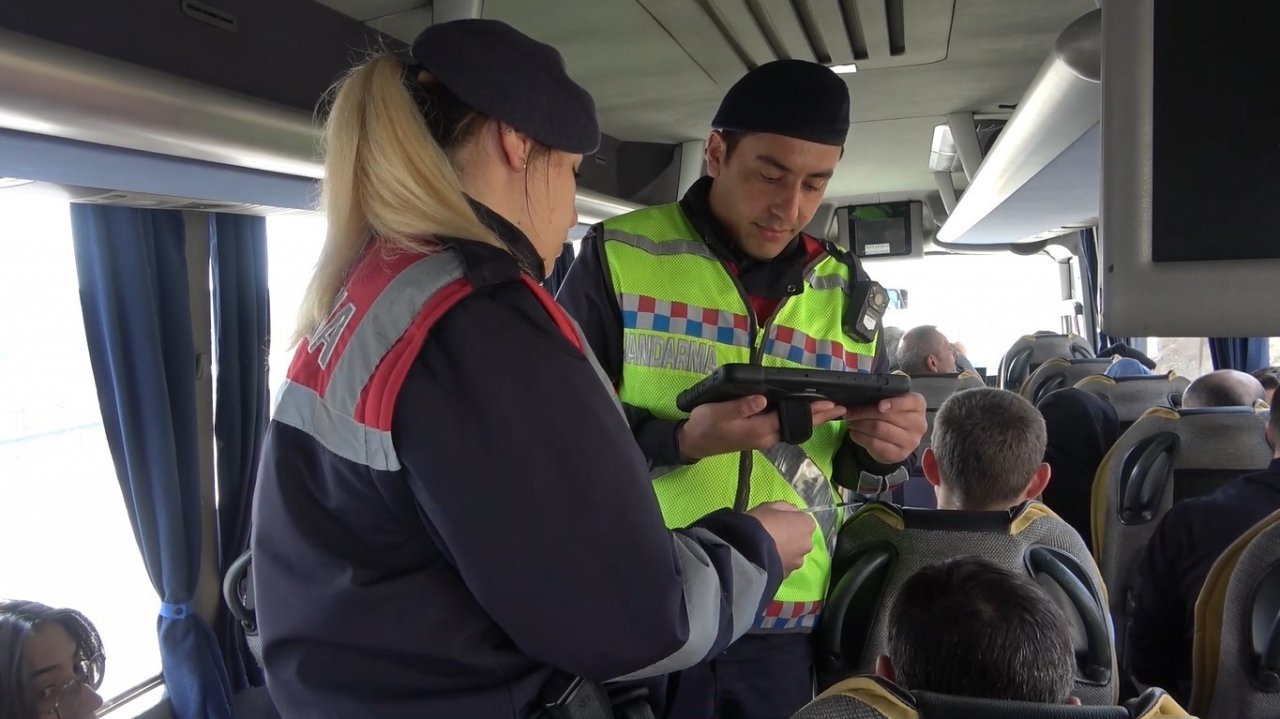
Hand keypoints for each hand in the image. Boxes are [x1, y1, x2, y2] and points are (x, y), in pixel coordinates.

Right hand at [677, 396, 846, 459]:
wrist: (695, 442)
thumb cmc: (705, 424)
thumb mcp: (719, 412)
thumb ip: (741, 406)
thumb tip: (763, 399)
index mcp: (759, 430)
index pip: (792, 419)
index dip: (813, 410)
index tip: (832, 403)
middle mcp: (766, 437)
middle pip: (799, 426)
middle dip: (821, 417)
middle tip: (842, 407)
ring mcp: (764, 439)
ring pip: (794, 428)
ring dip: (813, 419)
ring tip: (830, 410)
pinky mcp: (760, 437)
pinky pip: (786, 428)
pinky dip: (799, 420)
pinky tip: (805, 414)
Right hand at [746, 501, 815, 575]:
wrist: (748, 551)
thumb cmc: (760, 523)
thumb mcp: (770, 506)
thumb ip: (786, 508)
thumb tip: (792, 512)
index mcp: (806, 525)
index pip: (804, 520)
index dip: (792, 520)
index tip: (779, 521)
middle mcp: (807, 544)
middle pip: (801, 539)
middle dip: (791, 537)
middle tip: (773, 535)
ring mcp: (798, 561)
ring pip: (794, 554)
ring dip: (785, 551)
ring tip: (767, 549)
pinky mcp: (788, 574)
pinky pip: (784, 564)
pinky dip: (778, 562)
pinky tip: (765, 559)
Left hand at [844, 392, 927, 464]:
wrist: (897, 440)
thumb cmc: (893, 415)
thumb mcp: (893, 401)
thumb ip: (883, 394)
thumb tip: (861, 392)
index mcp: (918, 405)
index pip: (910, 402)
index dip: (894, 403)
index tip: (880, 405)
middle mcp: (919, 423)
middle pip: (887, 416)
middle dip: (863, 412)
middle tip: (849, 411)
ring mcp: (910, 441)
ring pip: (878, 429)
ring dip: (859, 424)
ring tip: (851, 420)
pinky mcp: (899, 454)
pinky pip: (875, 444)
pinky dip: (860, 436)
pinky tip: (854, 432)